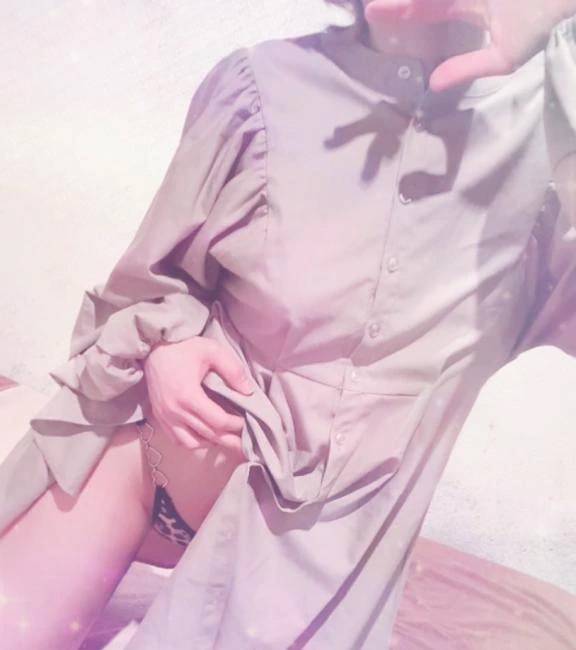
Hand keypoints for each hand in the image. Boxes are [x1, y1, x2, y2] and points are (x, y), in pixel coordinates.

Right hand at [143, 336, 253, 452]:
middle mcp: (175, 411)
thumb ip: (233, 371)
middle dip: (229, 440)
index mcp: (188, 395)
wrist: (154, 348)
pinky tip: (204, 436)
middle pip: (208, 435)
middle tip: (244, 444)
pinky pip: (177, 440)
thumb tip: (248, 392)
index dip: (235, 425)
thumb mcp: (213, 351)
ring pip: (191, 443)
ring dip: (210, 442)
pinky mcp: (159, 417)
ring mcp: (165, 416)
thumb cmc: (184, 348)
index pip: (218, 421)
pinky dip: (192, 442)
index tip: (247, 423)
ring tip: (225, 439)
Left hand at [364, 0, 575, 91]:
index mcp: (474, 5)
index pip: (430, 7)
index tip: (373, 14)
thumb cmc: (544, 24)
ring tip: (378, 3)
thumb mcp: (502, 56)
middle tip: (370, 4)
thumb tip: (433, 86)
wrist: (570, 2)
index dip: (402, 11)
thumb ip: (467, 68)